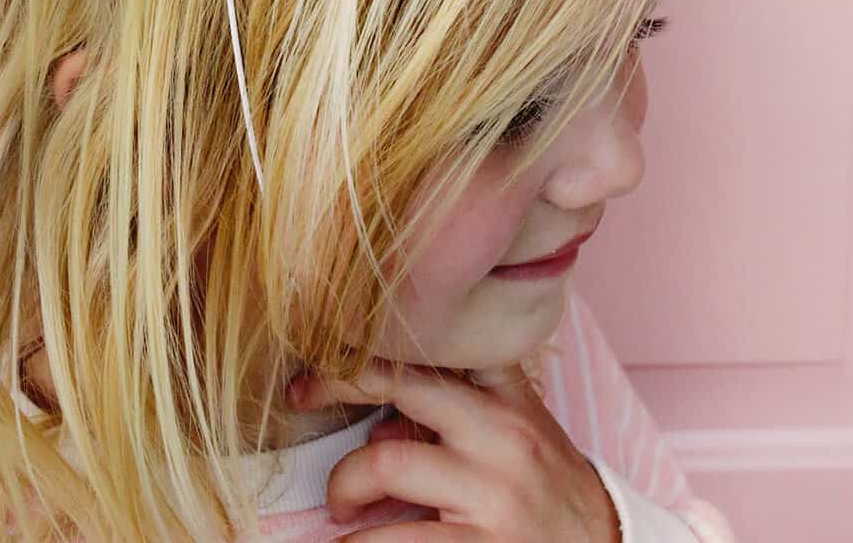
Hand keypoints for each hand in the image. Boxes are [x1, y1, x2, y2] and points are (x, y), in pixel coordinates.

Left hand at [286, 354, 621, 540]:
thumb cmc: (552, 492)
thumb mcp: (522, 431)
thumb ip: (464, 409)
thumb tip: (379, 420)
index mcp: (505, 398)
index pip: (431, 348)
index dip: (368, 343)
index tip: (322, 352)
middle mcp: (498, 434)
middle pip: (399, 384)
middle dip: (335, 385)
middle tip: (299, 401)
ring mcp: (490, 492)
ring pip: (384, 461)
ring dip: (344, 486)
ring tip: (340, 510)